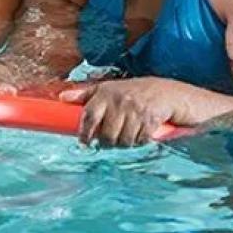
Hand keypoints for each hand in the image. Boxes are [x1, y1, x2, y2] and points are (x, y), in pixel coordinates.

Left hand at [58, 78, 188, 146]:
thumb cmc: (136, 91)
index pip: (89, 116)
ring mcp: (137, 110)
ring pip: (123, 140)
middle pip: (107, 134)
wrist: (171, 92)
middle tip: (110, 142)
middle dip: (108, 143)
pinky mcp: (152, 119)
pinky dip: (140, 142)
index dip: (85, 132)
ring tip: (127, 136)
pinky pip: (140, 140)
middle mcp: (120, 100)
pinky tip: (140, 134)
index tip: (84, 142)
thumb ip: (86, 94)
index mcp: (106, 92)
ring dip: (125, 143)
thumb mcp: (110, 89)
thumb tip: (62, 97)